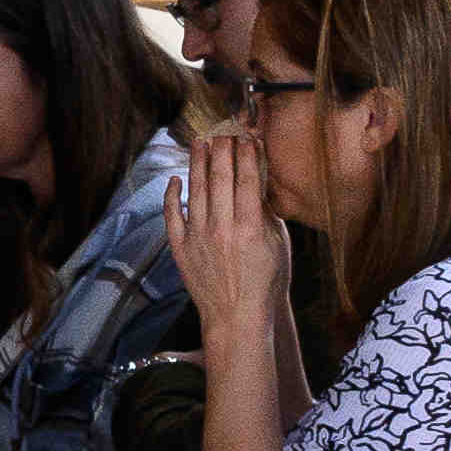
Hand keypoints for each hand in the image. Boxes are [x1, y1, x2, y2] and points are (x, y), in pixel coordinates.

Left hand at [170, 122, 297, 353]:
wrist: (236, 317)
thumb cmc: (265, 282)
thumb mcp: (278, 245)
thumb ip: (268, 213)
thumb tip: (259, 181)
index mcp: (250, 227)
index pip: (247, 179)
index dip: (246, 154)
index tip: (246, 138)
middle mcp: (221, 228)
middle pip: (219, 178)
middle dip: (221, 150)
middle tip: (223, 133)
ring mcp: (197, 237)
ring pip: (195, 190)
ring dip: (197, 163)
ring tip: (200, 143)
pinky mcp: (180, 248)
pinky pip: (172, 215)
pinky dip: (172, 195)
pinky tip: (175, 178)